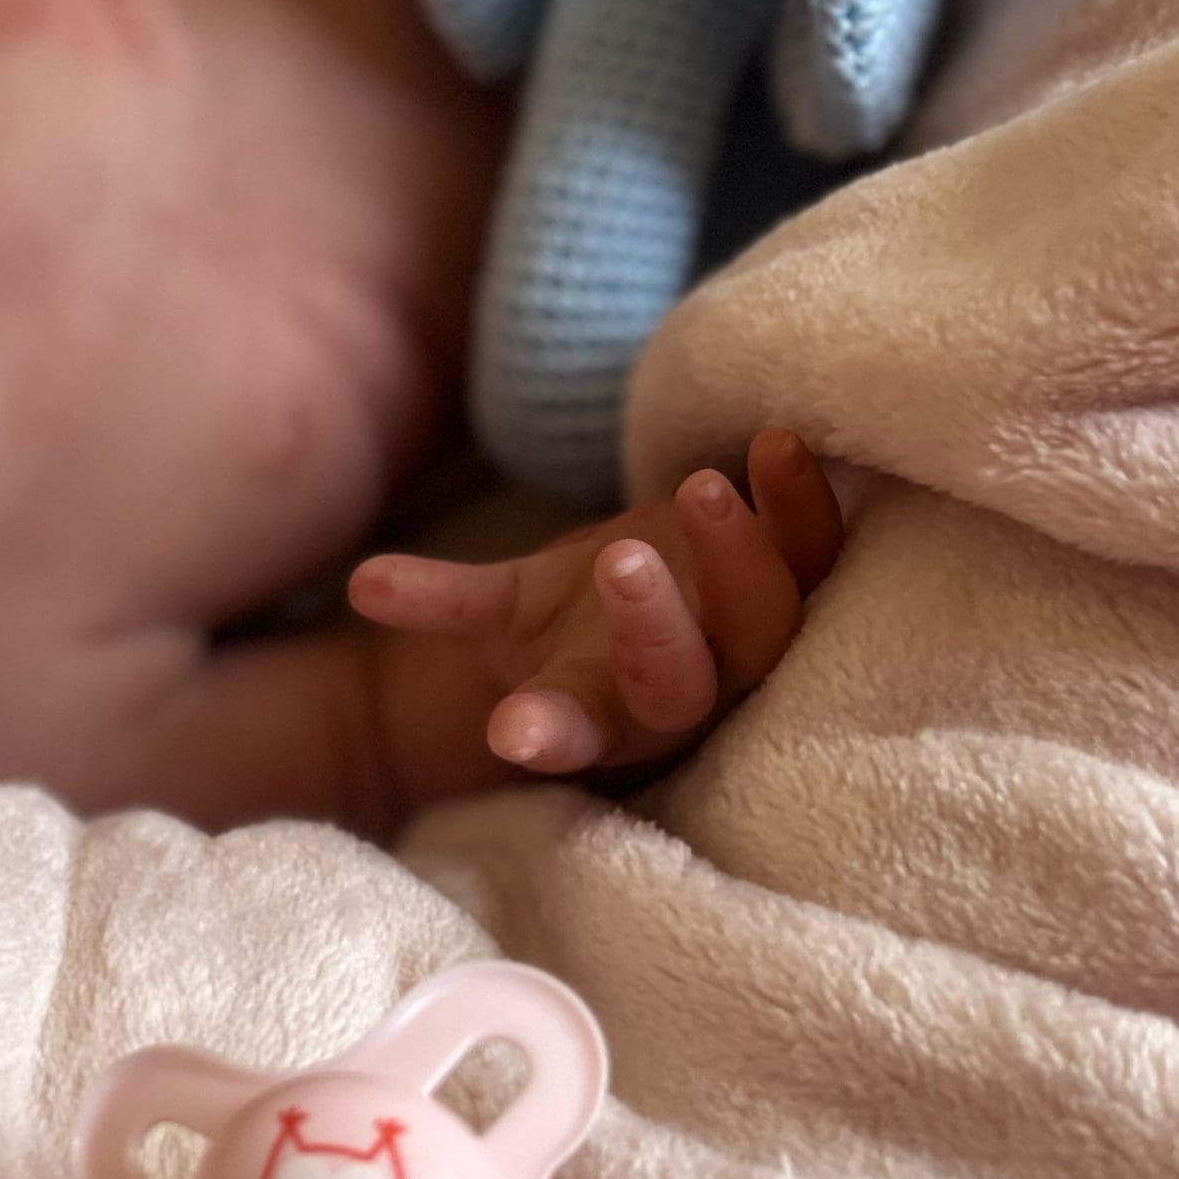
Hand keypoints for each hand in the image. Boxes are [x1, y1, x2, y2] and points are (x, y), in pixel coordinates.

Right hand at [348, 428, 844, 781]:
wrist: (673, 608)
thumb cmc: (578, 620)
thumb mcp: (506, 616)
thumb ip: (442, 599)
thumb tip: (364, 582)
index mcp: (597, 712)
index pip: (570, 733)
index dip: (546, 733)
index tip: (510, 733)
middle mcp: (683, 692)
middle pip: (679, 684)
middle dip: (653, 628)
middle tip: (621, 562)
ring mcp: (747, 641)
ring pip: (761, 621)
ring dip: (739, 557)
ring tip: (703, 488)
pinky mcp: (797, 583)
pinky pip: (814, 553)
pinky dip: (800, 503)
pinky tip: (779, 444)